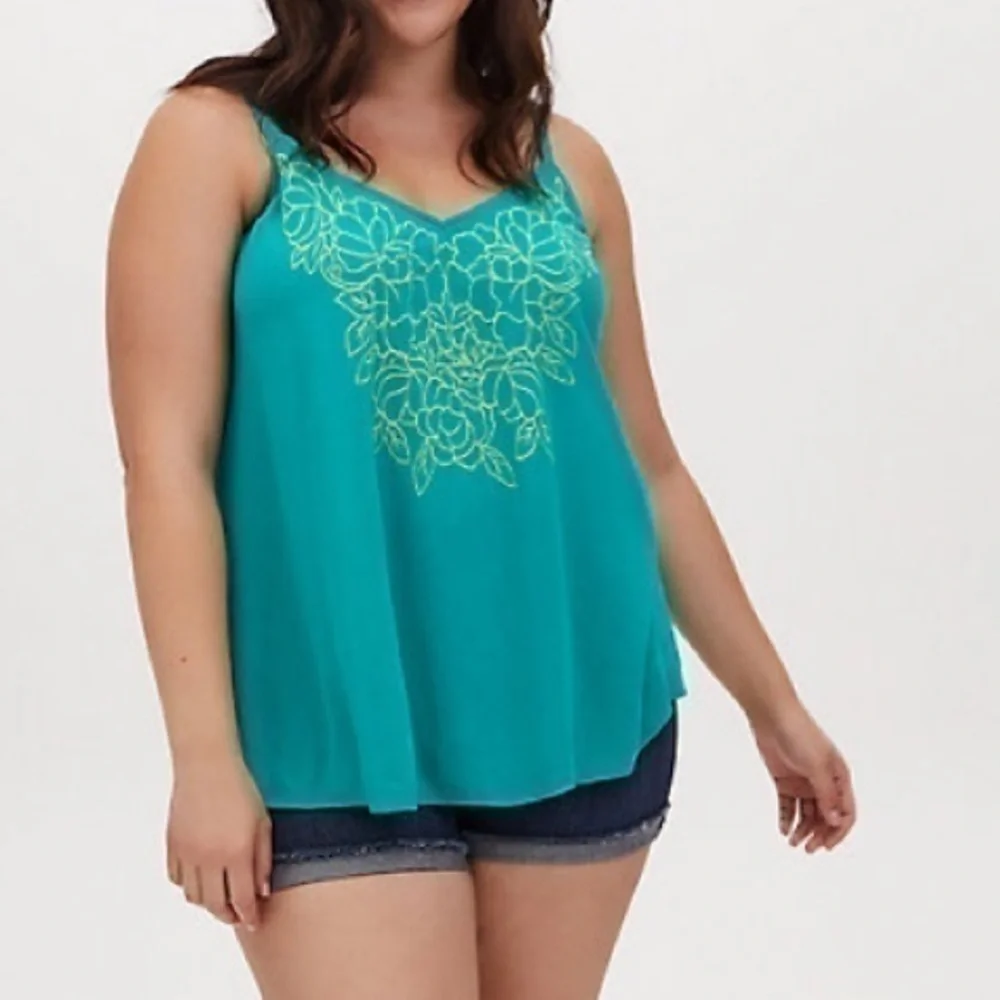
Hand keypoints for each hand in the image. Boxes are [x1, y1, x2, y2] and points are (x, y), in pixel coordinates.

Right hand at [166, 752, 271, 930]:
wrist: (207, 765)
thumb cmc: (240, 788)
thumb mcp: (262, 822)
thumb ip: (263, 859)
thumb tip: (262, 891)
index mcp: (237, 852)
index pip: (242, 898)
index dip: (249, 915)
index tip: (254, 921)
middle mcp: (210, 858)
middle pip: (216, 904)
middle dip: (228, 914)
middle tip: (237, 915)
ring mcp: (188, 853)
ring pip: (194, 895)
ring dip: (208, 902)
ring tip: (220, 897)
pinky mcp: (173, 845)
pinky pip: (177, 879)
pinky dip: (189, 885)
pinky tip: (201, 879)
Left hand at [751, 702, 856, 851]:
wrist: (772, 716)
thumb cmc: (800, 734)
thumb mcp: (817, 765)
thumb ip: (826, 793)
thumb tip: (835, 820)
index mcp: (838, 777)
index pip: (845, 812)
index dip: (838, 831)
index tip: (826, 846)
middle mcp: (823, 782)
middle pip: (825, 816)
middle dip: (818, 834)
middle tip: (808, 848)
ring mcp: (804, 782)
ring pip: (807, 813)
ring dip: (802, 829)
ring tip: (793, 842)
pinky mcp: (785, 780)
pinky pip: (788, 805)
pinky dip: (787, 818)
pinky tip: (784, 830)